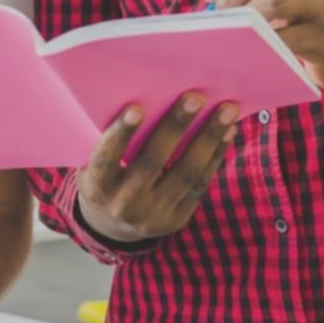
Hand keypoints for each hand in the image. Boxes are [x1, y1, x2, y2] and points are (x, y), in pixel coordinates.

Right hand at [76, 95, 238, 242]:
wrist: (114, 226)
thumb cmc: (105, 176)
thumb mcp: (95, 165)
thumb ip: (113, 142)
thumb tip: (147, 97)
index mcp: (97, 187)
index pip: (106, 159)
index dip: (120, 134)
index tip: (136, 108)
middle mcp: (124, 204)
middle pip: (152, 162)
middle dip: (175, 127)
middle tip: (194, 97)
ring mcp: (153, 214)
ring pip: (185, 173)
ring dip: (209, 138)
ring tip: (226, 110)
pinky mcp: (177, 218)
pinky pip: (200, 184)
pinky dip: (216, 155)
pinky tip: (228, 132)